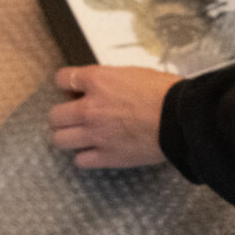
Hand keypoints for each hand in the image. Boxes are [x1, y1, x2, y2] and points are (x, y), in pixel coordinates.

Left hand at [47, 65, 177, 168]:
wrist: (179, 119)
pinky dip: (85, 157)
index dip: (66, 84)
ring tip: (80, 135)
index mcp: (97, 81)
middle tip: (74, 115)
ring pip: (60, 140)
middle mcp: (89, 108)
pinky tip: (95, 151)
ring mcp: (95, 135)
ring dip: (68, 136)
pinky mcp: (106, 156)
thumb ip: (110, 80)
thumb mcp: (133, 73)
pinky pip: (80, 161)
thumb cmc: (165, 93)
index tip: (72, 89)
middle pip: (55, 115)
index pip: (62, 79)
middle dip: (63, 114)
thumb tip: (101, 86)